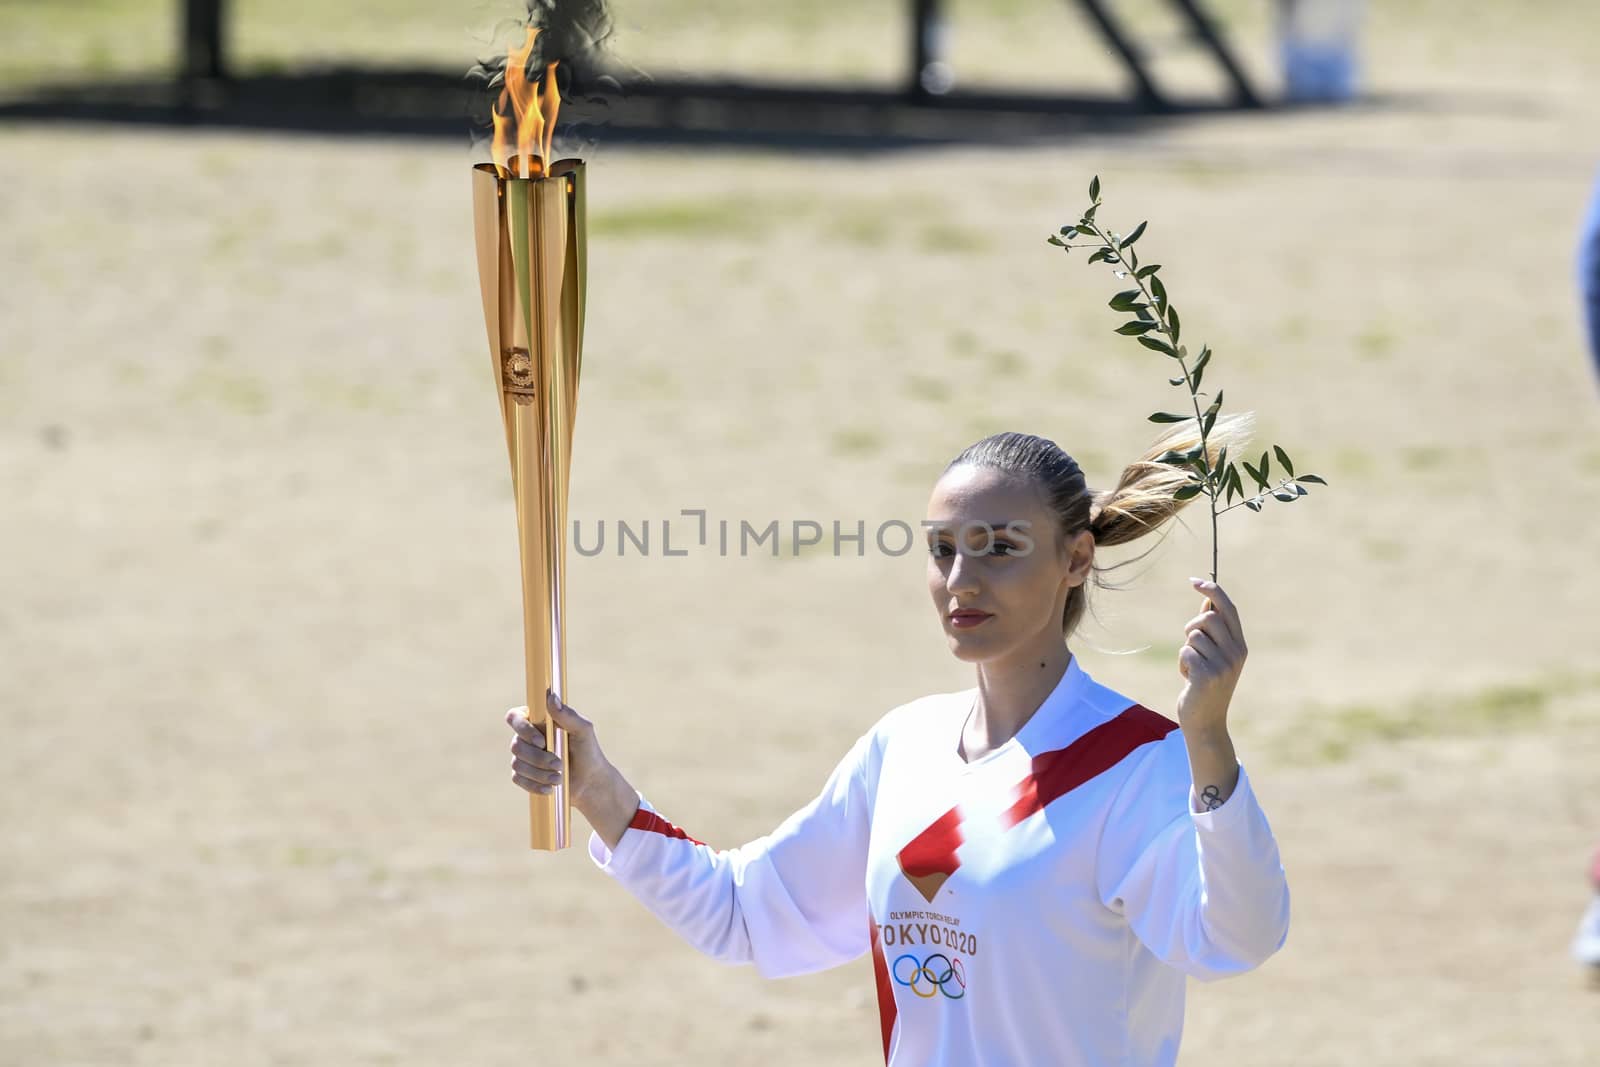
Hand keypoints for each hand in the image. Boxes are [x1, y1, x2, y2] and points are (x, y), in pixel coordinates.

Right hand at [507, 689, 608, 807]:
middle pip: (516, 745)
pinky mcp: (524, 775)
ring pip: (517, 764)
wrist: (590, 782)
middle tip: (559, 764)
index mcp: (539, 721)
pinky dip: (534, 785)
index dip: (523, 728)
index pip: (515, 717)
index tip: (542, 741)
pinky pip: (518, 779)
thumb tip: (551, 696)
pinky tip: (550, 788)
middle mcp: (527, 737)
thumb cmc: (588, 751)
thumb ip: (567, 714)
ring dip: (539, 773)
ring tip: (558, 778)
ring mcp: (523, 757)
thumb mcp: (583, 731)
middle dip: (538, 758)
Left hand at [1175, 578, 1247, 740]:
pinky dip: (1182, 664)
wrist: (1206, 722)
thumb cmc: (1205, 685)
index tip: (1194, 581)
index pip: (1229, 609)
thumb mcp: (1214, 656)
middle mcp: (1236, 653)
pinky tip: (1189, 680)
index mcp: (1240, 646)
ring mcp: (1224, 665)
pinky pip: (1185, 653)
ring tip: (1193, 669)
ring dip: (1186, 651)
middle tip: (1191, 647)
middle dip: (1191, 627)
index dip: (1212, 591)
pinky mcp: (1208, 676)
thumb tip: (1207, 600)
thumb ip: (1212, 630)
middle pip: (1207, 618)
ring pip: (1193, 636)